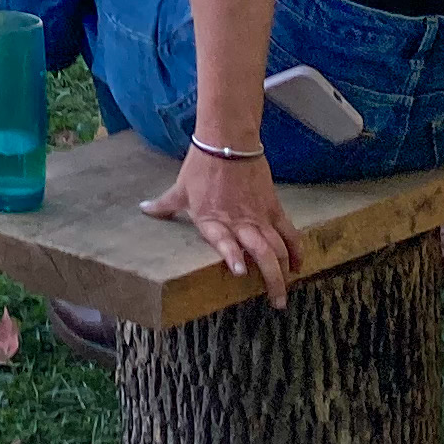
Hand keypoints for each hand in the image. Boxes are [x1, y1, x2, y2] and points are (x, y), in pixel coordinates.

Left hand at [141, 146, 302, 307]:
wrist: (228, 141)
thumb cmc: (202, 165)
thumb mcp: (180, 188)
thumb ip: (165, 205)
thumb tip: (144, 209)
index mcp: (212, 219)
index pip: (223, 240)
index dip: (232, 255)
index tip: (239, 272)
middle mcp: (238, 221)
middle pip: (261, 253)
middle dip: (272, 279)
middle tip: (276, 302)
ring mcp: (259, 216)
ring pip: (278, 246)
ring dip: (285, 269)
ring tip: (287, 288)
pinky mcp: (273, 208)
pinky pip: (289, 232)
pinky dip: (296, 249)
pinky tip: (299, 265)